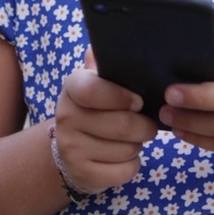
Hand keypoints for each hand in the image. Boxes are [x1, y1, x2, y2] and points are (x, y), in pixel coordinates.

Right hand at [53, 49, 159, 193]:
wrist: (71, 149)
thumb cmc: (96, 108)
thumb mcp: (98, 82)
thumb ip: (107, 64)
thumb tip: (118, 40)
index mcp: (72, 88)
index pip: (91, 90)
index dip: (120, 96)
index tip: (138, 102)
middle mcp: (66, 117)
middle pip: (121, 125)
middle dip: (144, 126)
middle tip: (147, 124)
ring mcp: (71, 148)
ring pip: (127, 149)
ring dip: (138, 145)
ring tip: (131, 139)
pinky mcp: (82, 174)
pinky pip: (124, 171)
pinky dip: (132, 165)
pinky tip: (123, 157)